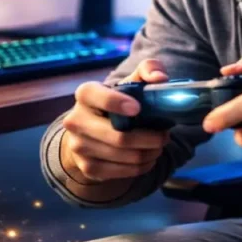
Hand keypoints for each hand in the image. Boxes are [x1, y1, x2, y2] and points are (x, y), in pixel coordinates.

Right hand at [61, 59, 171, 181]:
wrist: (90, 133)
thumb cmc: (117, 102)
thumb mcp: (130, 82)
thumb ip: (148, 70)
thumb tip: (161, 78)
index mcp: (85, 94)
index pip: (94, 96)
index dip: (115, 102)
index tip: (138, 109)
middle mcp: (76, 120)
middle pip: (118, 136)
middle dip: (149, 138)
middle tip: (165, 136)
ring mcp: (79, 146)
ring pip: (124, 156)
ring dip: (149, 153)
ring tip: (159, 146)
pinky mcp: (87, 168)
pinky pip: (122, 172)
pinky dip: (142, 167)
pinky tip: (148, 158)